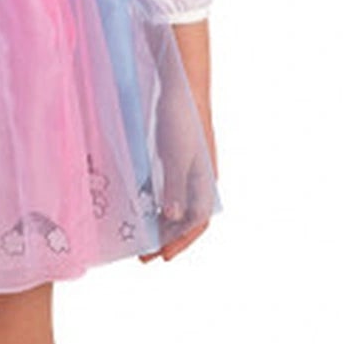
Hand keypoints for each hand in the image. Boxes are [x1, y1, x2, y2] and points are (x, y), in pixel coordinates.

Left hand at [139, 40, 216, 265]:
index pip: (198, 223)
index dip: (182, 242)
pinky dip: (154, 204)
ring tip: (140, 238)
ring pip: (175, 207)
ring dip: (160, 224)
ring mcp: (187, 170)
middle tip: (145, 255)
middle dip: (167, 239)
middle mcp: (199, 180)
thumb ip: (175, 188)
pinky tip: (138, 210)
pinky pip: (166, 190)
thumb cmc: (183, 119)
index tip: (162, 257)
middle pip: (186, 219)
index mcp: (206, 182)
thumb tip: (173, 218)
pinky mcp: (174, 159)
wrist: (181, 86)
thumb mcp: (176, 156)